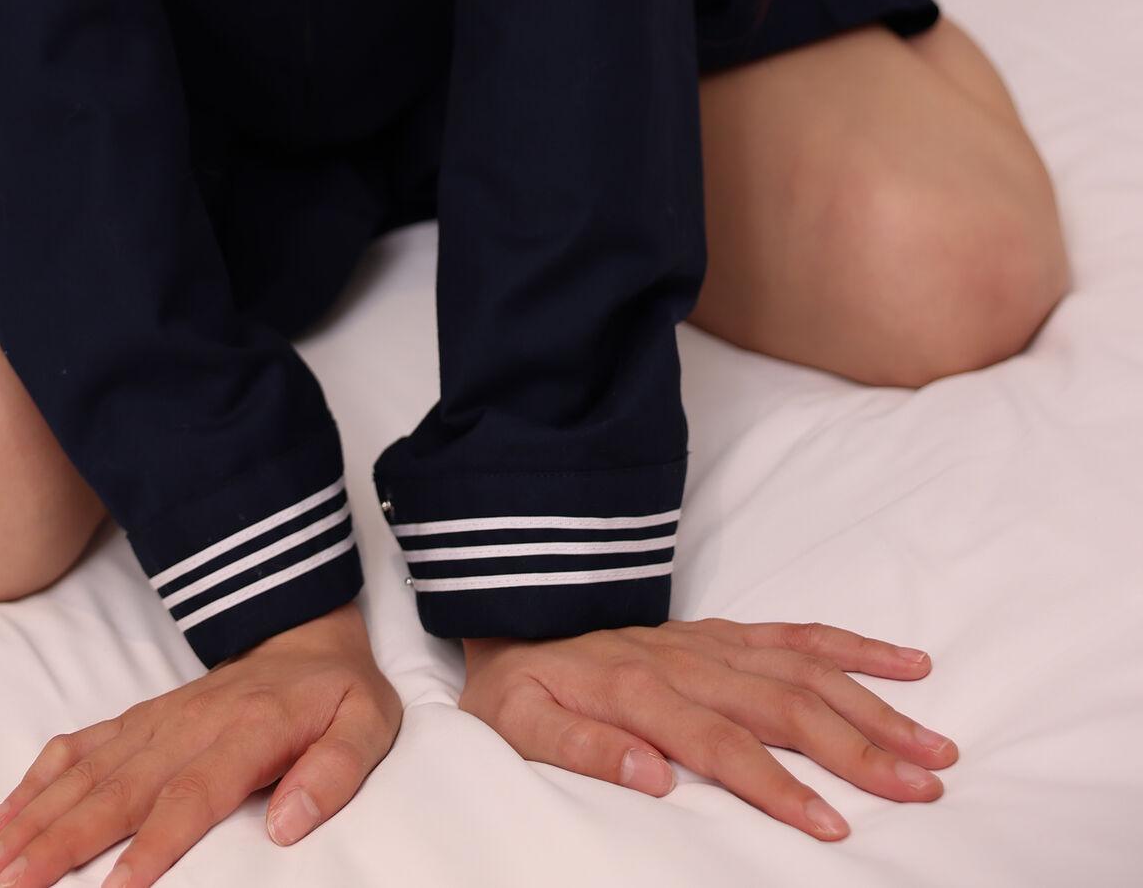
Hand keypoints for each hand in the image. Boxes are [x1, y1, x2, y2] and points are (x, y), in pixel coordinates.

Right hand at [0, 600, 399, 887]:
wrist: (306, 634)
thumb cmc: (338, 697)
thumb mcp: (367, 727)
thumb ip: (333, 776)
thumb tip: (288, 826)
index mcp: (246, 733)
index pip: (189, 798)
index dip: (151, 847)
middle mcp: (187, 725)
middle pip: (116, 792)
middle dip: (57, 845)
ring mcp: (155, 719)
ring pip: (84, 773)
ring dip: (33, 820)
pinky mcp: (138, 718)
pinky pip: (79, 746)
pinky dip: (37, 781)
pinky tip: (2, 817)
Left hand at [458, 616, 958, 841]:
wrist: (513, 622)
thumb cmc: (520, 693)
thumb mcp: (520, 726)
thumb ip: (581, 749)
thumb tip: (651, 776)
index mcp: (641, 690)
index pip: (722, 744)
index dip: (778, 786)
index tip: (834, 826)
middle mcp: (688, 660)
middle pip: (786, 705)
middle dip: (859, 749)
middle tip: (924, 787)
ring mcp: (712, 641)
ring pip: (807, 670)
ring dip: (875, 706)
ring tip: (935, 746)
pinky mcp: (724, 632)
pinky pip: (798, 634)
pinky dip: (855, 646)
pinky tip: (908, 662)